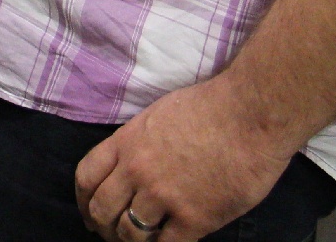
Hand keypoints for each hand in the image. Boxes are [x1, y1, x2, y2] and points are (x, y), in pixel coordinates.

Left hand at [73, 78, 301, 241]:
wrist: (251, 115)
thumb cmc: (211, 106)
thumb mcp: (157, 115)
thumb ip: (138, 143)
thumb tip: (129, 165)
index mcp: (126, 143)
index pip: (86, 177)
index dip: (84, 200)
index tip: (89, 212)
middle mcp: (138, 171)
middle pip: (102, 210)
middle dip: (103, 227)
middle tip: (112, 234)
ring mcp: (164, 196)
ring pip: (131, 234)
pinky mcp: (195, 218)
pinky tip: (172, 240)